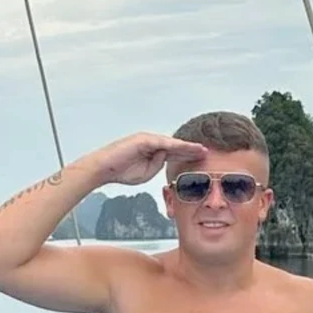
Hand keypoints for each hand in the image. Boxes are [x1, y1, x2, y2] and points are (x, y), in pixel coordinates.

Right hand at [88, 133, 206, 185]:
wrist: (104, 168)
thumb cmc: (122, 171)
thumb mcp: (146, 173)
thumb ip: (157, 166)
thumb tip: (166, 158)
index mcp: (153, 151)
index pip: (174, 152)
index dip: (188, 155)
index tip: (201, 158)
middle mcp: (152, 142)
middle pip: (176, 146)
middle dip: (192, 149)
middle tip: (207, 152)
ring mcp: (148, 139)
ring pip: (172, 143)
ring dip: (187, 146)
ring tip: (201, 149)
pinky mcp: (143, 140)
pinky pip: (163, 143)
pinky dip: (175, 145)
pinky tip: (186, 147)